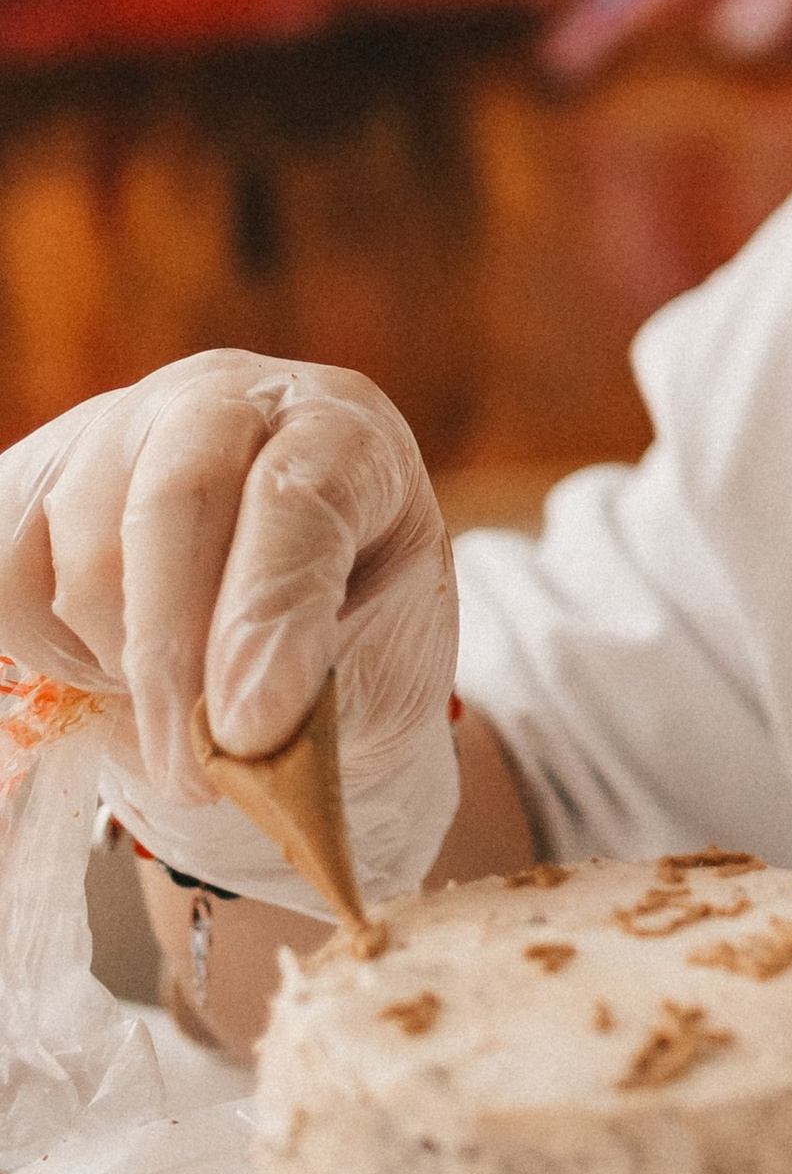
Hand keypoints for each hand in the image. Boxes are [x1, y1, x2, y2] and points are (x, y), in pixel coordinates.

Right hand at [0, 353, 459, 914]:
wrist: (263, 637)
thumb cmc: (341, 643)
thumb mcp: (373, 663)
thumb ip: (319, 687)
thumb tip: (241, 731)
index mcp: (341, 428)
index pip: (300, 494)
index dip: (269, 613)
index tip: (253, 728)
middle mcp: (225, 401)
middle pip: (178, 496)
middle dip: (178, 653)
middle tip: (195, 773)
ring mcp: (116, 430)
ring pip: (87, 547)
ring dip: (121, 662)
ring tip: (175, 714)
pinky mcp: (33, 482)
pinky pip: (5, 571)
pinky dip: (43, 646)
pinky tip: (104, 673)